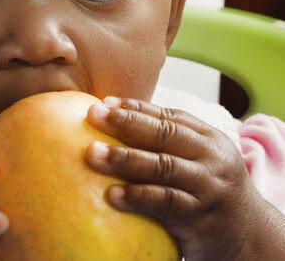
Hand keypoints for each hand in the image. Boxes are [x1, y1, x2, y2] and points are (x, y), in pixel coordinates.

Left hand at [85, 97, 281, 260]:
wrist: (247, 236)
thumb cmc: (209, 192)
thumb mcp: (198, 162)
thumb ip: (168, 146)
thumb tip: (114, 129)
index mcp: (208, 139)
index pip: (169, 117)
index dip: (135, 108)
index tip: (105, 102)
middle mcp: (210, 157)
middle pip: (164, 134)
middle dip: (126, 122)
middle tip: (94, 115)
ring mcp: (207, 185)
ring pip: (162, 166)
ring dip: (124, 158)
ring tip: (93, 153)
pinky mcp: (199, 215)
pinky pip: (165, 202)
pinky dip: (137, 196)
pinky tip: (111, 194)